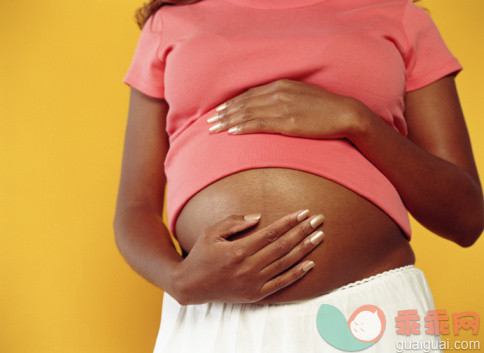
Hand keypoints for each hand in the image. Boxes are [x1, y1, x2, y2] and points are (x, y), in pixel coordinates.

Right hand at [171, 209, 325, 304]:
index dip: (290, 221)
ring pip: (286, 263)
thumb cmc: (201, 254)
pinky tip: (311, 263)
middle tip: (319, 220)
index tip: (304, 212)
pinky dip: (298, 274)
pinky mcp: (256, 294)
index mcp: (238, 250)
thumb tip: (259, 216)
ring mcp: (253, 282)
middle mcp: (248, 267)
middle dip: (303, 231)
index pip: (272, 233)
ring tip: (320, 236)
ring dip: (305, 249)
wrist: (191, 286)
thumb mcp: (211, 232)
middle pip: (283, 246)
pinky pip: (282, 283)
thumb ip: (234, 222)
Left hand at [206, 79, 360, 138]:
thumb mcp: (301, 95)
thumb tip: (268, 105)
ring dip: (228, 121)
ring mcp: (282, 107)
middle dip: (224, 112)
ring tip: (213, 129)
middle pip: (244, 103)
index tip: (218, 111)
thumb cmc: (325, 107)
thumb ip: (283, 97)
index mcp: (280, 85)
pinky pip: (259, 124)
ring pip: (247, 113)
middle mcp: (278, 93)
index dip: (231, 103)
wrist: (345, 113)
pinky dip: (243, 127)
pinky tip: (231, 132)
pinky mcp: (287, 121)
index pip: (249, 94)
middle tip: (209, 122)